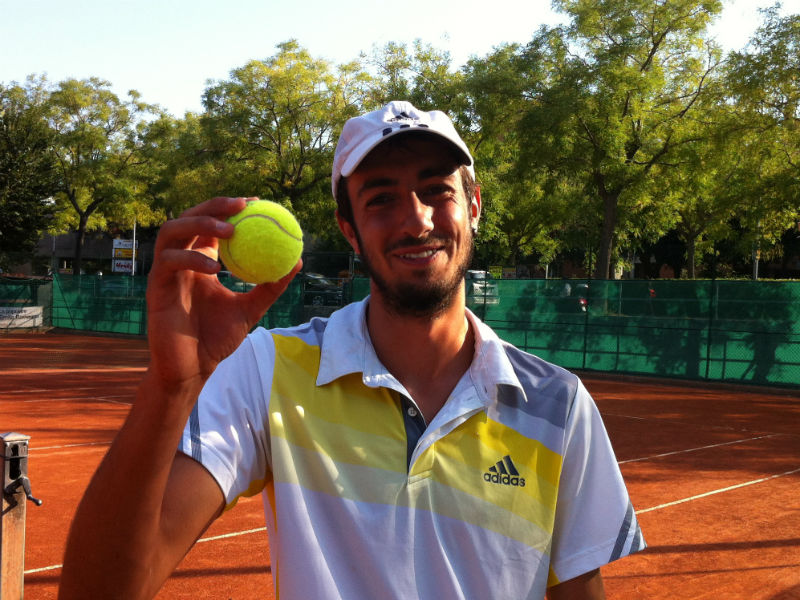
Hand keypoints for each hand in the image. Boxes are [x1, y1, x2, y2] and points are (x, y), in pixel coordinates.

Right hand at [145, 196, 301, 390]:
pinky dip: (191, 259)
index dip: (229, 208)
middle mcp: (180, 261)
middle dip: (213, 206)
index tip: (255, 203)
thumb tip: (297, 261)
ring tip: (230, 230)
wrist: (193, 368)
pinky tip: (215, 267)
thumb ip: (270, 286)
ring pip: (172, 231)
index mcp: (200, 261)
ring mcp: (165, 272)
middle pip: (189, 217)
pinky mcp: (155, 287)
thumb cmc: (218, 339)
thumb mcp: (251, 309)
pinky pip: (169, 263)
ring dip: (200, 224)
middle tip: (241, 205)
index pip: (211, 224)